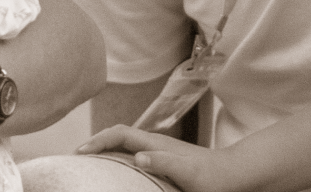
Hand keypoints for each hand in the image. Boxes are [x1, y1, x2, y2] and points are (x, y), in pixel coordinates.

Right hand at [78, 125, 243, 191]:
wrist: (236, 174)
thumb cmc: (214, 176)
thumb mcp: (188, 173)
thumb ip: (164, 162)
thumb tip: (137, 155)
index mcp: (156, 143)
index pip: (119, 134)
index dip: (98, 140)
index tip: (79, 151)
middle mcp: (155, 143)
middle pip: (117, 135)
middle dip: (95, 142)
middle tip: (74, 156)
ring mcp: (160, 151)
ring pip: (124, 144)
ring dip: (105, 149)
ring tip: (88, 163)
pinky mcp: (164, 160)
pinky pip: (133, 154)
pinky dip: (118, 157)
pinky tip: (116, 170)